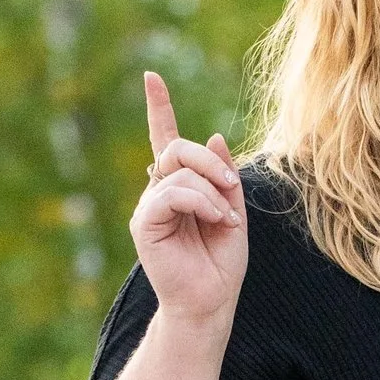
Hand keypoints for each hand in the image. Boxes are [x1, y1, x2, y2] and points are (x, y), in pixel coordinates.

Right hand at [131, 69, 246, 330]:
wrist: (210, 303)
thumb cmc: (222, 264)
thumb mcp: (234, 212)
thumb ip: (225, 177)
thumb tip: (216, 136)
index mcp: (179, 187)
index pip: (165, 139)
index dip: (159, 107)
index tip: (151, 77)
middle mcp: (159, 192)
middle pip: (178, 147)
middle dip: (210, 160)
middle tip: (231, 188)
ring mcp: (149, 207)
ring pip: (178, 169)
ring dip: (212, 189)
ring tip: (225, 219)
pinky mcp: (145, 223)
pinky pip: (172, 192)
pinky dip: (200, 201)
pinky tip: (214, 220)